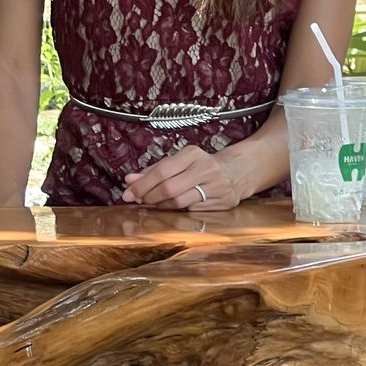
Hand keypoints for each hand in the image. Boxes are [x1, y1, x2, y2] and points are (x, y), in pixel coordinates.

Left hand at [122, 144, 240, 210]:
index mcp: (193, 154)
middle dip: (150, 197)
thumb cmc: (200, 167)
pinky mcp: (223, 202)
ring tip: (154, 204)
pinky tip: (173, 207)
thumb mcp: (179, 162)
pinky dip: (178, 211)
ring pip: (180, 202)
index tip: (129, 192)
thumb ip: (153, 170)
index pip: (162, 170)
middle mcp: (206, 168)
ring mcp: (217, 186)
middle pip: (170, 188)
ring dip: (161, 206)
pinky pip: (192, 211)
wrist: (236, 172)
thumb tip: (129, 180)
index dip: (143, 184)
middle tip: (139, 200)